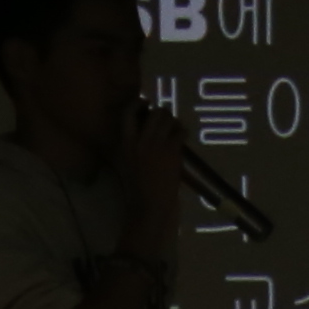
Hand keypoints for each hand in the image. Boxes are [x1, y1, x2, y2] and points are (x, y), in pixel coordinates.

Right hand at [117, 111, 191, 250]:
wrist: (150, 205)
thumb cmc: (138, 188)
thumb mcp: (128, 162)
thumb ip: (134, 145)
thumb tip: (146, 128)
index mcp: (125, 143)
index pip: (128, 113)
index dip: (138, 104)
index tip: (146, 104)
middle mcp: (139, 140)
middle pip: (154, 112)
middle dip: (162, 113)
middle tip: (167, 120)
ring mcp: (156, 145)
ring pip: (168, 119)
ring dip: (174, 121)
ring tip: (176, 129)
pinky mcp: (171, 151)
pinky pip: (180, 131)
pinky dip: (183, 132)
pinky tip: (183, 138)